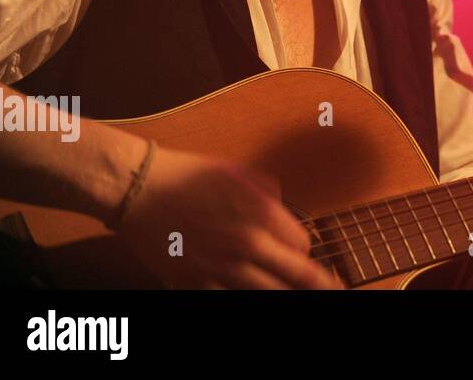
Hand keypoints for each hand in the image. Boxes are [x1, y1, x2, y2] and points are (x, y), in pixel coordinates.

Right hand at [112, 143, 339, 288]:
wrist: (139, 189)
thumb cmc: (188, 176)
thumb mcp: (239, 174)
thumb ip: (269, 195)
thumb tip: (283, 214)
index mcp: (262, 213)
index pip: (303, 246)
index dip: (305, 251)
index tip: (302, 253)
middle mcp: (246, 244)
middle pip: (296, 277)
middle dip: (317, 284)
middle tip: (333, 291)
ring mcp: (221, 268)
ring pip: (267, 294)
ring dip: (282, 292)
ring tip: (293, 292)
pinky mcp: (195, 283)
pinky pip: (229, 298)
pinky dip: (244, 296)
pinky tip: (250, 291)